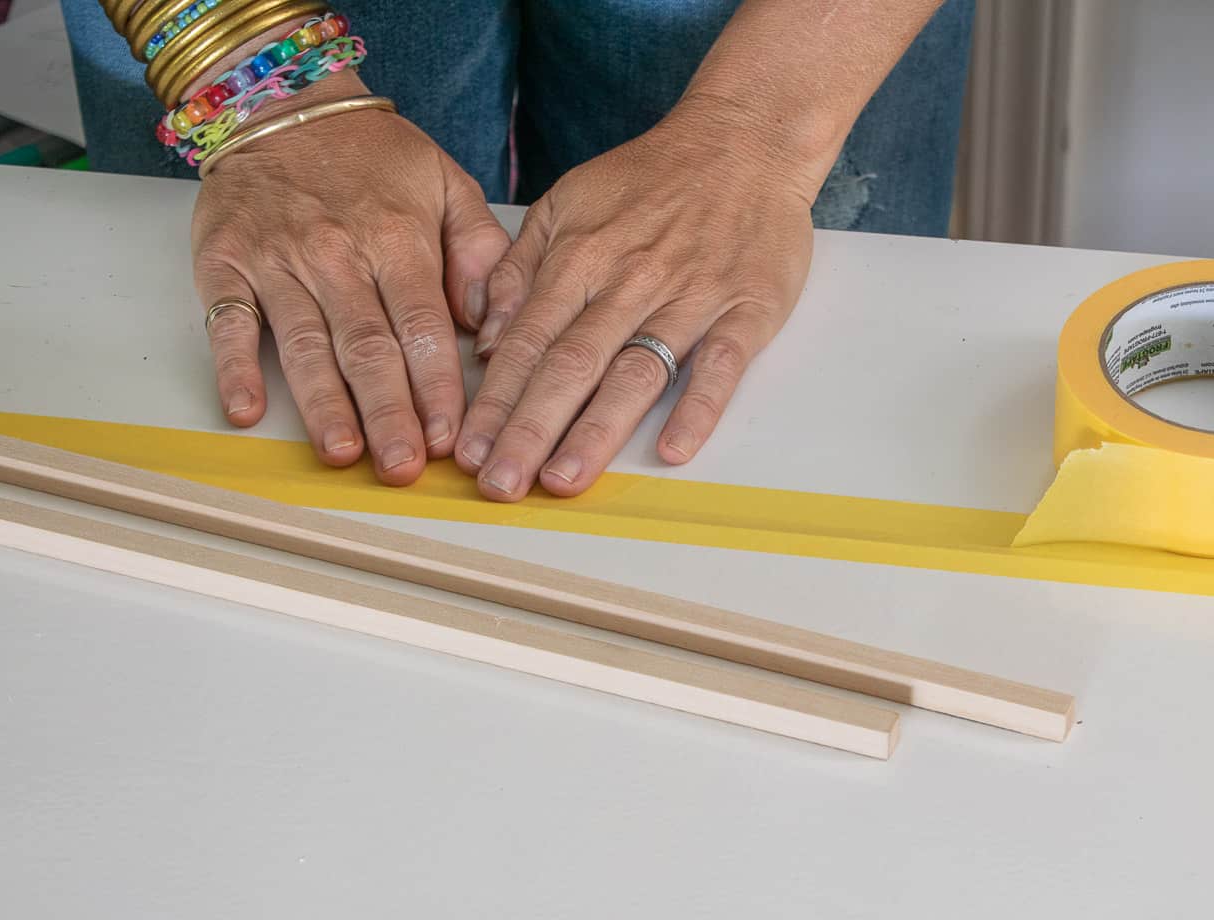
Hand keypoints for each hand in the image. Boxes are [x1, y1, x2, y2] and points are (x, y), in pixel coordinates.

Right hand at [192, 74, 510, 484]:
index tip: (452, 437)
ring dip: (323, 404)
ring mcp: (277, 261)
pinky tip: (243, 410)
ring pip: (305, 344)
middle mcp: (336, 254)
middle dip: (389, 412)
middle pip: (368, 347)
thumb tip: (496, 322)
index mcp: (397, 239)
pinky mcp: (225, 264)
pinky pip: (227, 321)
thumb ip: (481, 251)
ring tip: (343, 453)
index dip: (437, 386)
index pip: (423, 326)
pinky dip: (232, 366)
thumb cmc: (372, 157)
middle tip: (403, 467)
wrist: (279, 105)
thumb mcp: (447, 184)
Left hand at [454, 101, 817, 500]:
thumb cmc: (652, 179)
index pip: (527, 340)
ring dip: (596, 430)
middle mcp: (630, 281)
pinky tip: (674, 450)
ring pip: (635, 371)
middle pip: (570, 365)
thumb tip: (488, 339)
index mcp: (581, 257)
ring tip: (562, 480)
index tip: (467, 450)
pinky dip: (700, 407)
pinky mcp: (747, 310)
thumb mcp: (569, 202)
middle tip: (499, 484)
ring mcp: (690, 298)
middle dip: (528, 429)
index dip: (494, 400)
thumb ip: (522, 268)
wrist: (745, 141)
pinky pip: (721, 364)